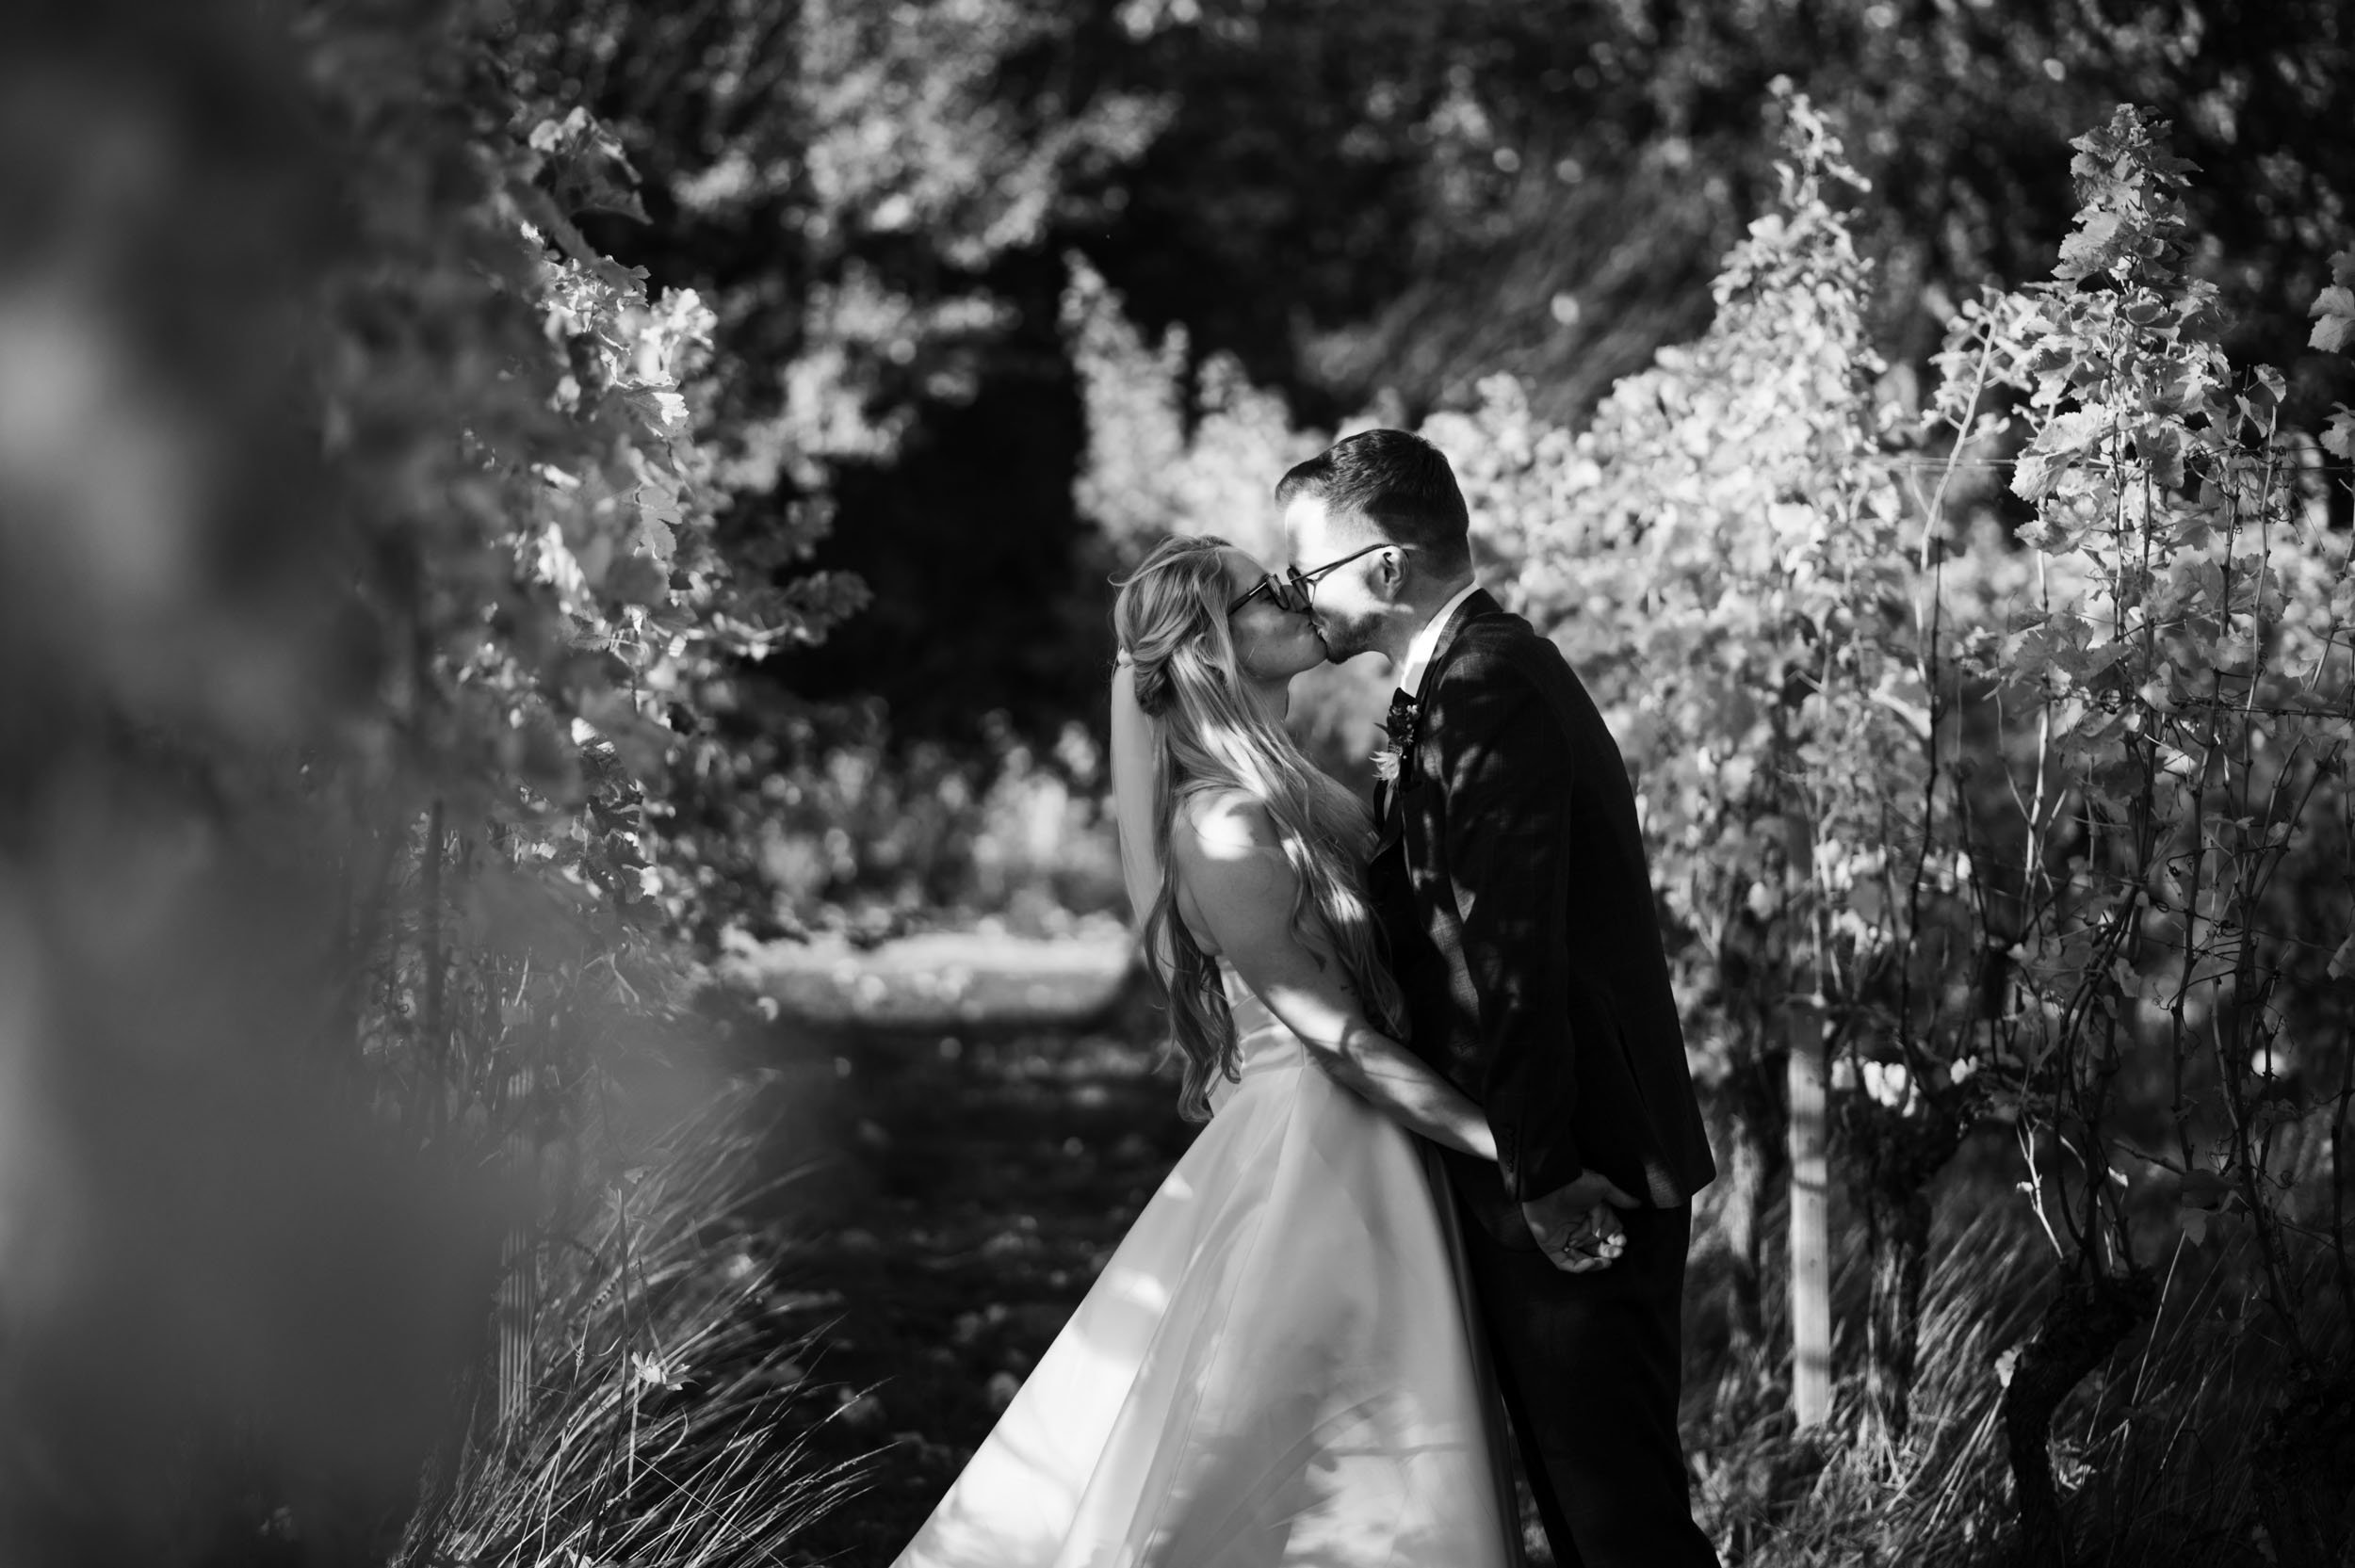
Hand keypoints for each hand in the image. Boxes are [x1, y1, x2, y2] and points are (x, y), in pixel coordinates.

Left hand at [1522, 1172, 1640, 1273]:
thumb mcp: (1602, 1188)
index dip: (1616, 1240)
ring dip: (1597, 1262)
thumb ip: (1620, 1198)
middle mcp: (1578, 1229)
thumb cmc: (1576, 1183)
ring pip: (1584, 1258)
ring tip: (1605, 1261)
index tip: (1621, 1241)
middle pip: (1597, 1248)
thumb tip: (1638, 1204)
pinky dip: (1580, 1266)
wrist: (1551, 1184)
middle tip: (1617, 1252)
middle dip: (1609, 1252)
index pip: (1607, 1235)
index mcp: (1589, 1217)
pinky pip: (1566, 1264)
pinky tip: (1590, 1262)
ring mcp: (1564, 1239)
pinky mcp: (1551, 1247)